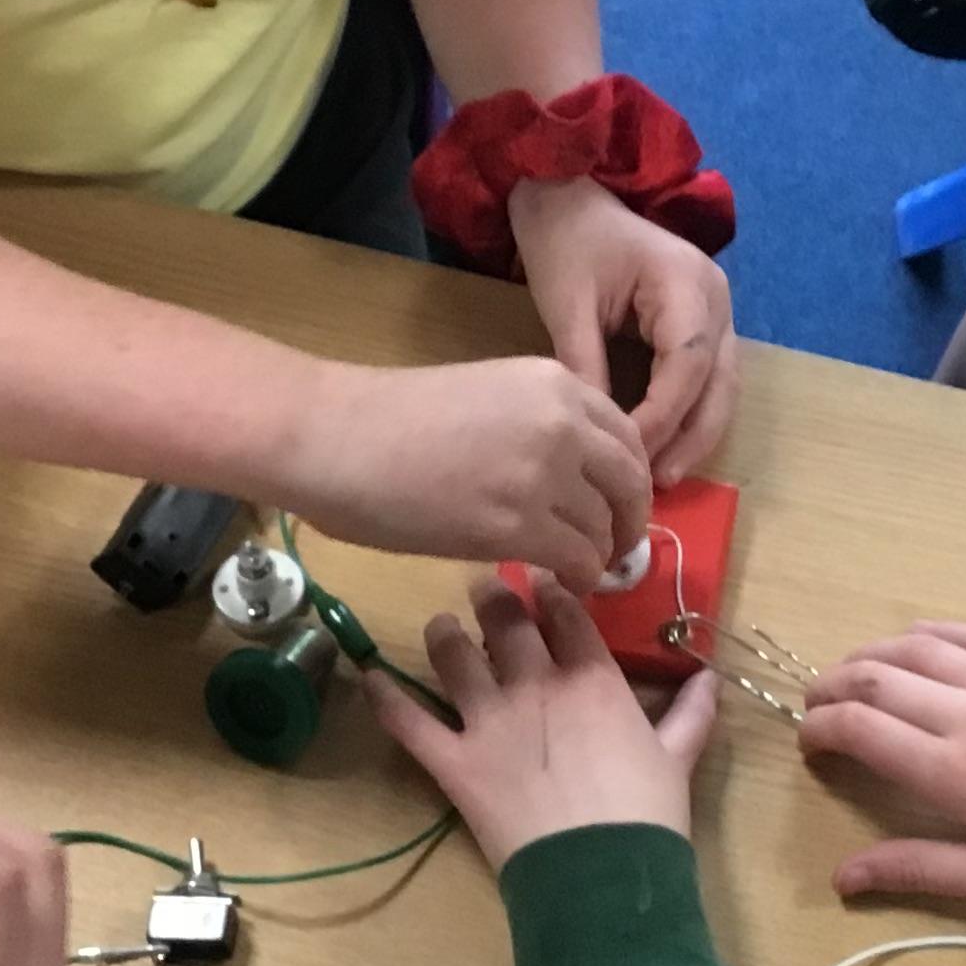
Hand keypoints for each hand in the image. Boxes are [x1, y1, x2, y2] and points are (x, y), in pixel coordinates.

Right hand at [283, 355, 651, 591]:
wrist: (335, 438)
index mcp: (554, 382)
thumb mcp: (486, 397)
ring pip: (605, 528)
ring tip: (576, 568)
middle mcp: (562, 423)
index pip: (626, 436)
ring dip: (597, 554)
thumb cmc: (390, 419)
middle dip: (629, 521)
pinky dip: (578, 578)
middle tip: (614, 547)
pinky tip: (559, 582)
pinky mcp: (517, 527)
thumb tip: (569, 473)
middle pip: (630, 483)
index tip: (617, 504)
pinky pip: (577, 561)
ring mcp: (543, 475)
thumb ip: (537, 425)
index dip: (628, 479)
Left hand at [366, 575, 719, 867]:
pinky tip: (369, 676)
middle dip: (494, 597)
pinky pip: (409, 721)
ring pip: (452, 654)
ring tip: (441, 629)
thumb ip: (690, 713)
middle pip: (504, 619)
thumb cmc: (646, 814)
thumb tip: (710, 677)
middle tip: (486, 590)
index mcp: (591, 677)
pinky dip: (386, 697)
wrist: (601, 872)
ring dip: (444, 635)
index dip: (551, 589)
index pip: (565, 610)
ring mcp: (488, 720)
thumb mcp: (678, 757)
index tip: (541, 581)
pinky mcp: (453, 762)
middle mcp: (534, 684)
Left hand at [508, 176, 739, 484]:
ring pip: (722, 386)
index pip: (687, 363)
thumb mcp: (567, 305)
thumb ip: (587, 365)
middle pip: (720, 381)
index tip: (629, 451)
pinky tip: (664, 447)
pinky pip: (707, 378)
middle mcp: (715, 298)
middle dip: (692, 436)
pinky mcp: (702, 324)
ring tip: (663, 476)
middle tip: (658, 482)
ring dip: (697, 433)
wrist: (568, 197)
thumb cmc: (566, 242)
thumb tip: (598, 432)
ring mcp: (716, 310)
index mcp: (686, 282)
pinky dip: (690, 414)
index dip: (663, 414)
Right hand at [799, 625, 965, 911]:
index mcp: (956, 774)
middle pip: (876, 679)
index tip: (808, 746)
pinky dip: (929, 633)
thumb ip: (918, 870)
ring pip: (916, 648)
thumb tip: (841, 880)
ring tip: (851, 674)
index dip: (819, 730)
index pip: (861, 730)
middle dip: (832, 687)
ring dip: (870, 655)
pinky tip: (913, 643)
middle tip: (815, 706)